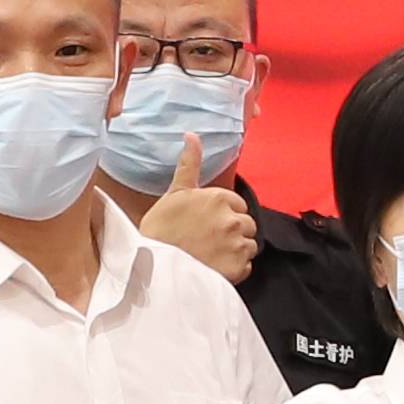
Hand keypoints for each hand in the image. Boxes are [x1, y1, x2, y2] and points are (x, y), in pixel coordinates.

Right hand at [137, 119, 257, 281]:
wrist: (154, 266)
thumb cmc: (161, 228)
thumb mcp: (175, 193)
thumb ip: (189, 164)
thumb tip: (192, 135)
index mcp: (220, 198)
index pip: (238, 204)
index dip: (224, 213)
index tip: (208, 222)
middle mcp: (233, 219)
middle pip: (247, 224)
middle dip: (233, 231)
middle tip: (209, 239)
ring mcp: (237, 244)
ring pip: (249, 245)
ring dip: (236, 250)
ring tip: (212, 254)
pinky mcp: (238, 267)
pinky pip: (246, 266)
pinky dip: (235, 268)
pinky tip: (216, 266)